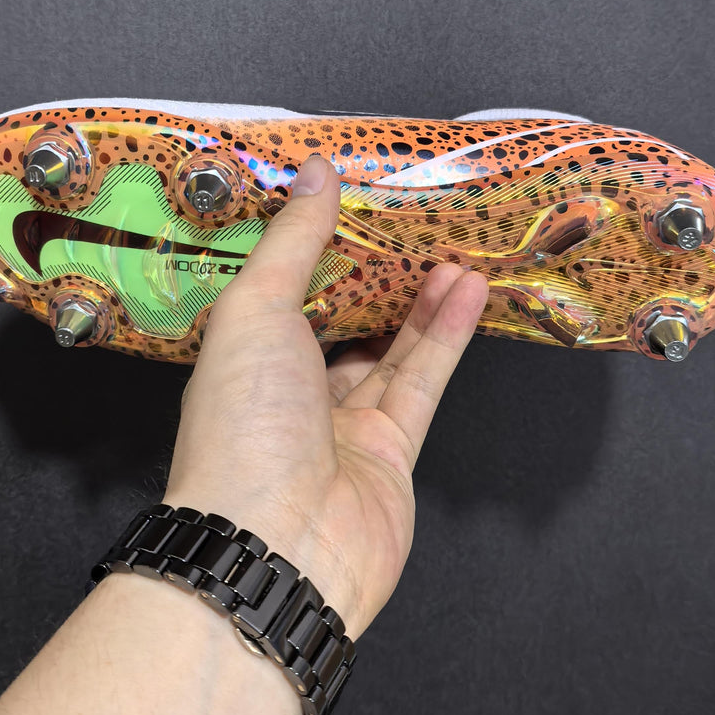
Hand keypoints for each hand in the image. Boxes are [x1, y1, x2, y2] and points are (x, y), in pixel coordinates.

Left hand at [164, 154, 488, 637]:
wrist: (277, 543)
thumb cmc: (244, 423)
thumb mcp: (257, 309)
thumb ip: (293, 241)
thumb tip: (316, 171)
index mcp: (246, 355)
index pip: (287, 290)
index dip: (321, 248)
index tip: (353, 204)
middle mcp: (291, 389)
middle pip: (345, 320)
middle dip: (382, 276)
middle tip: (416, 230)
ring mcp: (343, 423)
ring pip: (391, 349)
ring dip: (424, 300)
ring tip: (456, 250)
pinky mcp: (392, 448)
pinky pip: (422, 380)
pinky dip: (447, 335)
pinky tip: (470, 292)